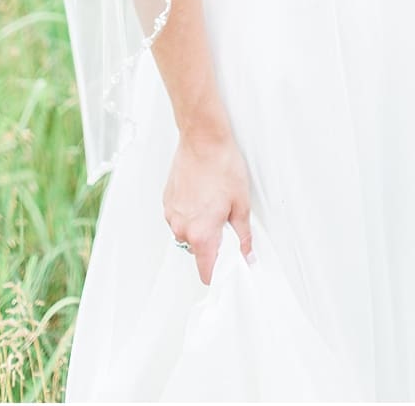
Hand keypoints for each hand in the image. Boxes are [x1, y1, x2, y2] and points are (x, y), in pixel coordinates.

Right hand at [163, 126, 252, 284]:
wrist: (202, 139)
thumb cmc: (222, 167)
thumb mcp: (241, 205)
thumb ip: (243, 237)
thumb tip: (247, 255)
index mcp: (201, 234)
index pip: (206, 272)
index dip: (218, 275)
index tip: (227, 270)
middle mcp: (181, 228)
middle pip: (196, 252)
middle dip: (211, 245)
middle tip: (225, 226)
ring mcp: (171, 214)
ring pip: (186, 234)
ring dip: (199, 228)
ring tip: (212, 205)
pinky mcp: (166, 201)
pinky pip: (178, 218)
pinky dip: (190, 214)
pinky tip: (202, 196)